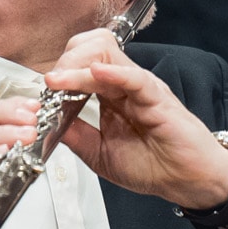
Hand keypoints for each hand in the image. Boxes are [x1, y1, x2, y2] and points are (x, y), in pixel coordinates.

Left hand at [49, 34, 227, 225]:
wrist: (186, 181)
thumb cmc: (153, 166)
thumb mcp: (98, 154)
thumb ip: (74, 135)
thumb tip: (43, 121)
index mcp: (109, 94)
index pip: (80, 62)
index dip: (59, 71)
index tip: (41, 91)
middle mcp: (123, 84)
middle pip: (90, 47)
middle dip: (64, 61)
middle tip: (49, 83)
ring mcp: (139, 87)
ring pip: (106, 54)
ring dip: (77, 64)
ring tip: (59, 81)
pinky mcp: (157, 96)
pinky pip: (134, 76)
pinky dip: (113, 72)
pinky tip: (94, 74)